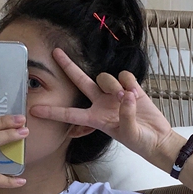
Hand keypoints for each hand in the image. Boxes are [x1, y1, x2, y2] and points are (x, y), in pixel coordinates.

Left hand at [29, 48, 176, 162]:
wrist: (157, 138)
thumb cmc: (140, 141)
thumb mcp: (129, 133)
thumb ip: (126, 114)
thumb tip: (126, 95)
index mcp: (95, 118)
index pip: (70, 114)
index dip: (52, 112)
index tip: (34, 111)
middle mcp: (100, 103)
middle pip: (80, 81)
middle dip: (68, 66)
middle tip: (55, 52)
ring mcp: (114, 94)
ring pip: (104, 77)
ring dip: (114, 85)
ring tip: (127, 99)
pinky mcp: (129, 87)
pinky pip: (124, 75)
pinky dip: (130, 82)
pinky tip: (136, 93)